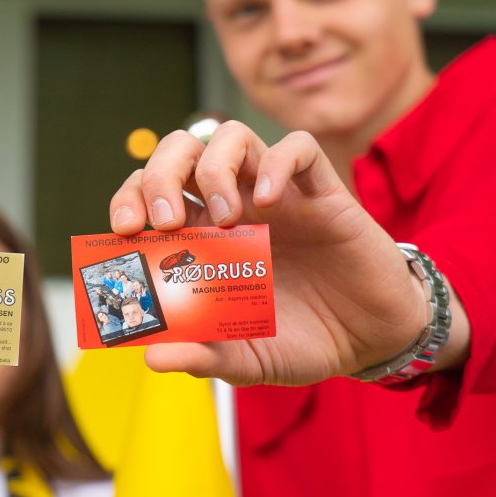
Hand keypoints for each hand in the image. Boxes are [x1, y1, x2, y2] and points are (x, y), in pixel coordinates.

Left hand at [108, 122, 429, 385]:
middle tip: (168, 223)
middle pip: (179, 153)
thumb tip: (152, 358)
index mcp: (201, 238)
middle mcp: (231, 207)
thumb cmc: (300, 341)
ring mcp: (274, 195)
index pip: (148, 194)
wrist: (370, 341)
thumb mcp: (245, 360)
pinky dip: (277, 163)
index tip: (125, 230)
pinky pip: (298, 148)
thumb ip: (202, 357)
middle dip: (159, 176)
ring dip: (214, 168)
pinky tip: (270, 202)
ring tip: (225, 217)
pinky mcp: (322, 193)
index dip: (128, 199)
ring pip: (231, 137)